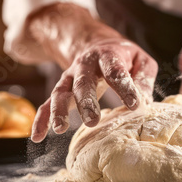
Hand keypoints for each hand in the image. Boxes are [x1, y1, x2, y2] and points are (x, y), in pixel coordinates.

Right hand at [26, 3, 157, 141]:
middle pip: (83, 83)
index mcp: (108, 55)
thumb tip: (145, 101)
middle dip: (86, 102)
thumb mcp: (140, 60)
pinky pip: (47, 104)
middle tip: (92, 121)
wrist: (97, 44)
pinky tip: (36, 137)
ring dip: (59, 111)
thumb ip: (143, 78)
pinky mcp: (62, 89)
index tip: (135, 105)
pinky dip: (41, 119)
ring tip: (60, 129)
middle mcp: (85, 65)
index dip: (125, 87)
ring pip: (61, 92)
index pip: (115, 70)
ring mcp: (70, 77)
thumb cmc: (124, 57)